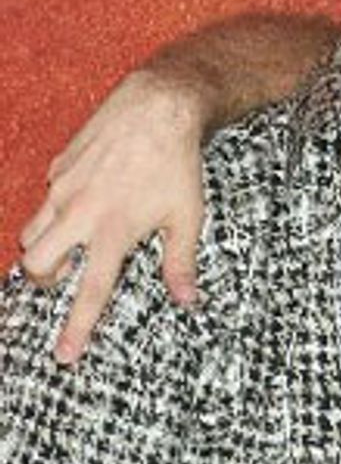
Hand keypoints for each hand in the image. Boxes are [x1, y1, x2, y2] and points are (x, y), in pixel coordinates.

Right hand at [19, 69, 207, 363]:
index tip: (63, 355)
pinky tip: (82, 201)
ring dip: (42, 248)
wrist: (157, 108)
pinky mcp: (58, 168)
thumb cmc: (178, 166)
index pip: (91, 292)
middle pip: (38, 265)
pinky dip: (55, 210)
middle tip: (62, 281)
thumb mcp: (188, 217)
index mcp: (115, 232)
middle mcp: (81, 214)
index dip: (76, 327)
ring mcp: (64, 189)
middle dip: (45, 281)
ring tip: (67, 248)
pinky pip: (45, 199)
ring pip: (30, 233)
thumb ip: (180, 262)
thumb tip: (186, 300)